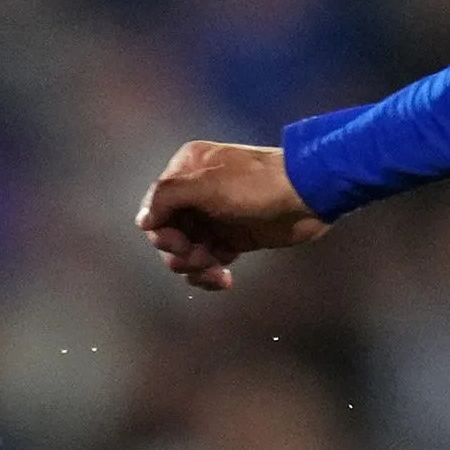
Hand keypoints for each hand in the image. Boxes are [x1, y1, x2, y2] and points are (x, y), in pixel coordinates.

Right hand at [134, 140, 326, 290]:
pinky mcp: (232, 238)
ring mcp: (214, 216)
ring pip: (187, 251)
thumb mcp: (205, 184)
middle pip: (168, 233)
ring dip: (195, 266)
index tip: (179, 244)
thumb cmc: (254, 186)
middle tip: (198, 257)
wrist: (307, 196)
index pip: (155, 208)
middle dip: (180, 252)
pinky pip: (208, 261)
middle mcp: (196, 192)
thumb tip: (142, 222)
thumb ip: (166, 197)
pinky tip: (224, 280)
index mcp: (186, 170)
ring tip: (215, 270)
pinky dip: (210, 274)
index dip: (162, 231)